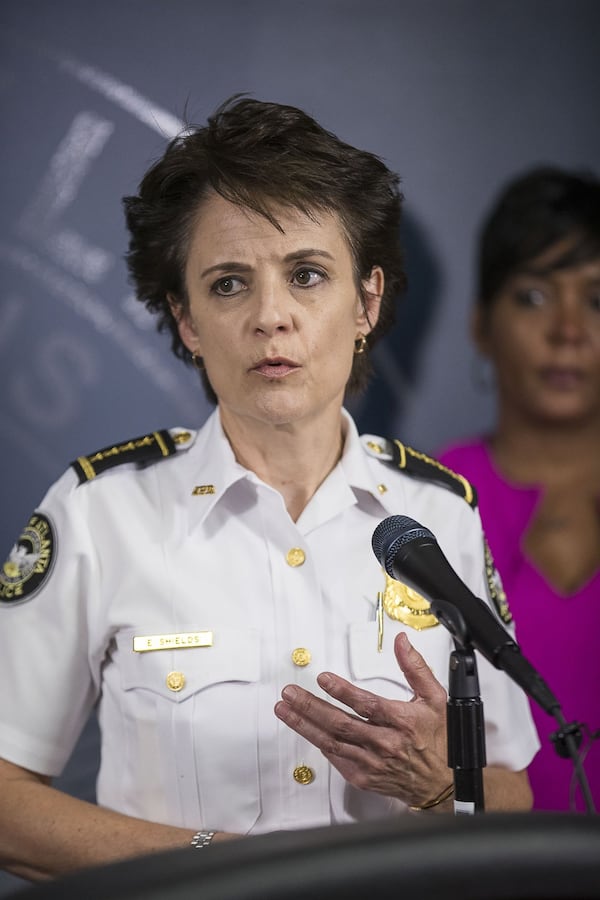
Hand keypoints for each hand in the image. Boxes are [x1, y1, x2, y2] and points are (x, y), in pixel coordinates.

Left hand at [274, 631, 451, 806]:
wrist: (443, 784)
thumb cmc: (440, 740)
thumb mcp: (435, 698)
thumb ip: (415, 667)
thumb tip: (400, 641)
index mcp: (402, 722)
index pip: (366, 704)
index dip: (342, 691)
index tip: (323, 679)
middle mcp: (385, 744)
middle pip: (341, 724)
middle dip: (311, 707)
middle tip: (290, 694)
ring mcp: (372, 763)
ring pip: (332, 743)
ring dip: (305, 726)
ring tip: (285, 710)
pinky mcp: (364, 777)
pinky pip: (336, 759)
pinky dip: (320, 744)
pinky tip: (306, 730)